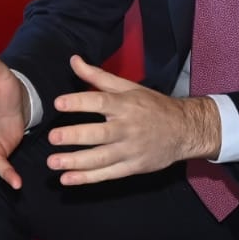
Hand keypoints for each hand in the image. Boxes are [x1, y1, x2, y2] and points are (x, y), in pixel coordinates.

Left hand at [47, 56, 219, 184]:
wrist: (186, 130)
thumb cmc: (153, 106)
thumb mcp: (129, 87)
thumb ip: (98, 77)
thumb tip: (74, 60)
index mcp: (126, 105)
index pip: (100, 102)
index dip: (79, 102)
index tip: (58, 103)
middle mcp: (128, 128)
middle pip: (99, 134)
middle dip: (75, 136)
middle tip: (52, 137)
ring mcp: (131, 150)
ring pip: (101, 158)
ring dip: (76, 162)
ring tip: (53, 162)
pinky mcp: (133, 167)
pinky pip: (107, 174)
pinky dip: (87, 178)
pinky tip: (67, 179)